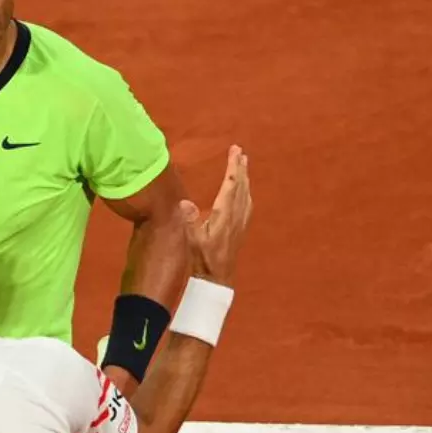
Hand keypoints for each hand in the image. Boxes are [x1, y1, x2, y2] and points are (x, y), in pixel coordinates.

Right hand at [180, 145, 251, 286]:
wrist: (217, 280)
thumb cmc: (202, 260)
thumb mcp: (192, 241)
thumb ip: (189, 222)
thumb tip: (184, 203)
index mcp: (224, 215)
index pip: (231, 186)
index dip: (233, 167)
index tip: (235, 151)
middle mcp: (235, 217)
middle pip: (241, 187)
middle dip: (241, 169)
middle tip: (241, 153)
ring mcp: (240, 224)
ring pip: (246, 195)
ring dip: (245, 179)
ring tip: (244, 167)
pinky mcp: (240, 230)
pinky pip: (247, 206)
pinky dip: (246, 193)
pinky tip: (245, 193)